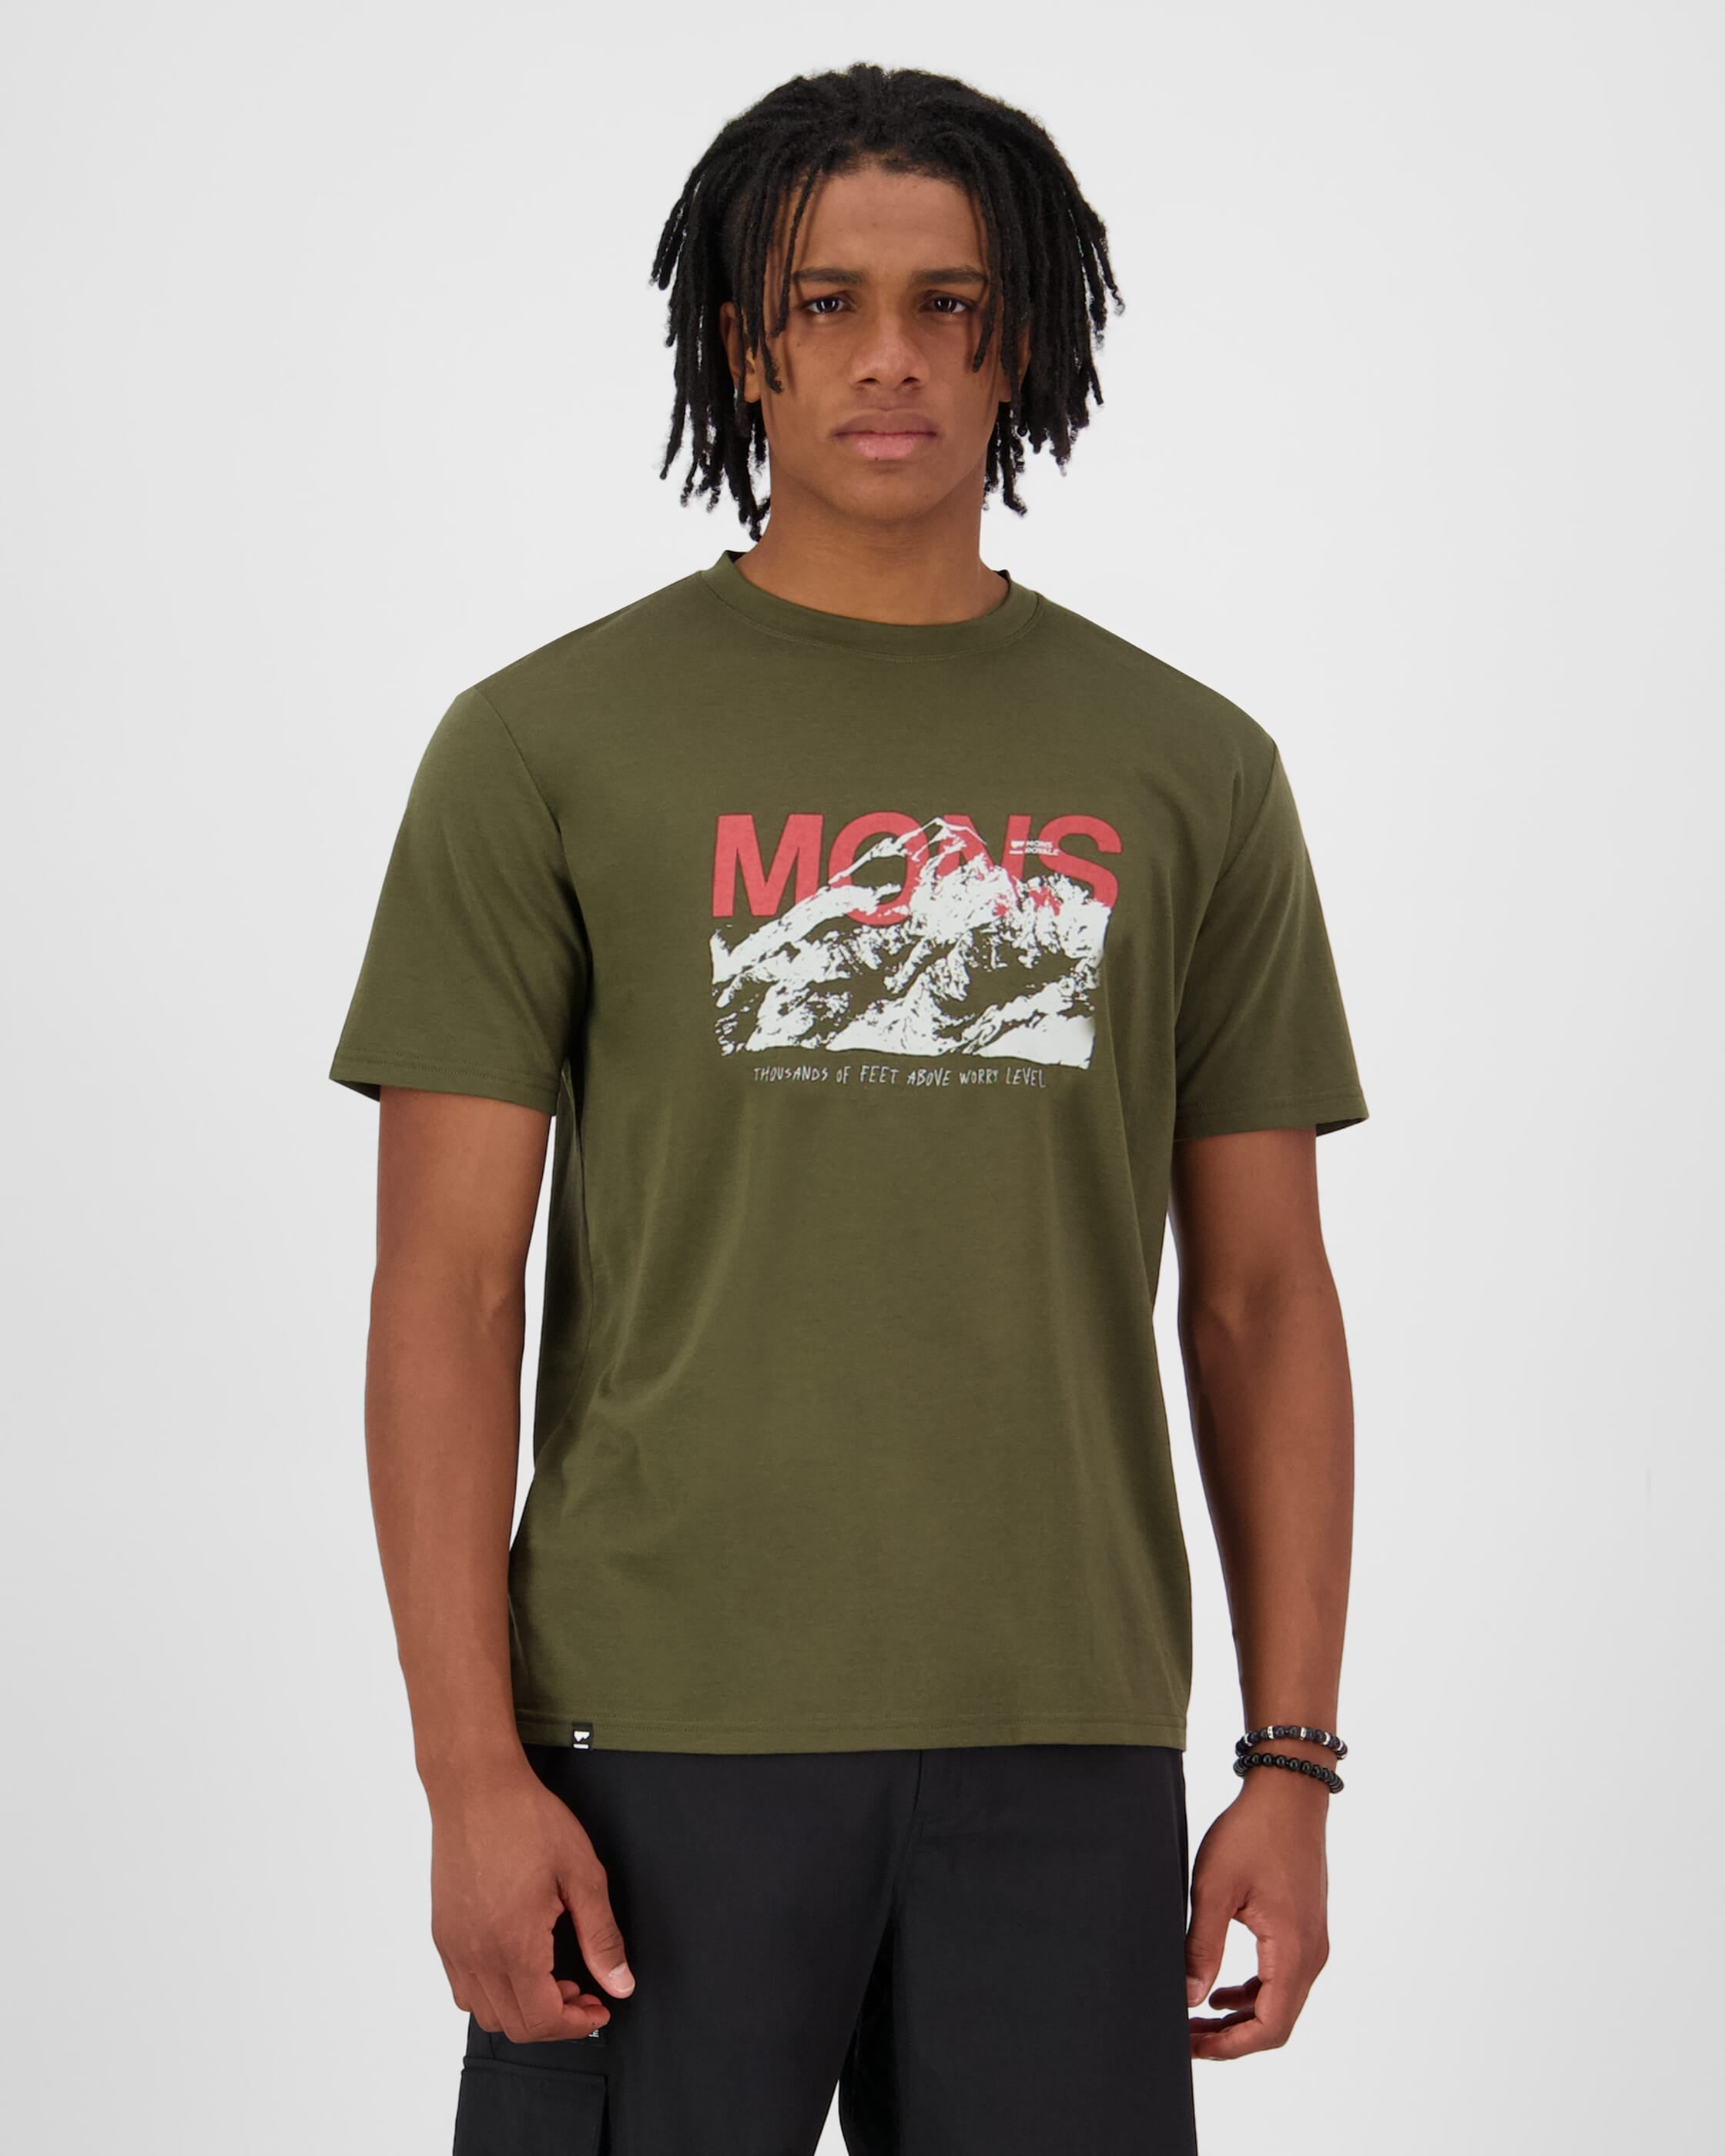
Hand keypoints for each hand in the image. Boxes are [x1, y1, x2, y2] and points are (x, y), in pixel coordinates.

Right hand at [427, 1758, 634, 2041]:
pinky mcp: (443, 1933)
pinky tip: (518, 1961)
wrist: (475, 1787)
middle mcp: (476, 1955)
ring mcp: (454, 1947)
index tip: (599, 2008)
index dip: (577, 2025)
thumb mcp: (582, 1874)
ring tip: (552, 1976)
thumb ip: (602, 1936)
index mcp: (514, 1946)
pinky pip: (463, 1988)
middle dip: (555, 2020)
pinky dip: (494, 1992)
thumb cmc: (526, 1819)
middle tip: (584, 1991)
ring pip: (485, 2013)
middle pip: (514, 2026)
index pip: (542, 2020)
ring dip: (522, 2009)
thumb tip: (619, 1983)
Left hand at [1184, 1767, 1329, 2059]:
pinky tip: (1221, 1990)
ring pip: (1280, 2002)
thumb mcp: (1215, 1887)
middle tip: (1186, 2038)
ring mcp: (1311, 1942)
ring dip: (1241, 2017)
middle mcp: (1312, 1954)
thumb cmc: (1253, 1831)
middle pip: (1276, 2022)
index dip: (1230, 2047)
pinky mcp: (1304, 1929)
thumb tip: (1187, 1998)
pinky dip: (1253, 1993)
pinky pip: (1282, 1978)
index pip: (1270, 2027)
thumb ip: (1202, 1947)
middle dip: (1231, 2038)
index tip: (1191, 2048)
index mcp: (1293, 1950)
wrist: (1289, 1790)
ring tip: (1197, 2019)